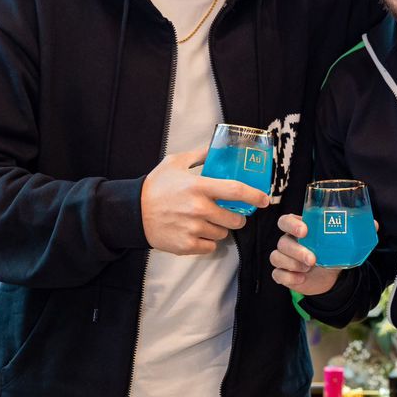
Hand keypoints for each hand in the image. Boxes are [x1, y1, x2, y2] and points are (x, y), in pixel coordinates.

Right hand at [141, 145, 269, 254]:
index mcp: (198, 187)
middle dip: (237, 218)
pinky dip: (207, 241)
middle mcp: (198, 209)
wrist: (132, 212)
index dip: (254, 195)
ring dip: (220, 229)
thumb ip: (200, 156)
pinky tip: (196, 232)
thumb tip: (219, 149)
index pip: (235, 191)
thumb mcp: (175, 163)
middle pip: (234, 219)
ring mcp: (192, 229)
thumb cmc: (155, 186)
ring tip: (206, 221)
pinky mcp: (186, 245)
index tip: (264, 200)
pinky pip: (210, 246)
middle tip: (230, 213)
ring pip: (222, 234)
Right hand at [270, 213, 343, 294]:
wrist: (329, 277)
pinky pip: (277, 274)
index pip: (285, 221)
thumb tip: (360, 224)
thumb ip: (341, 233)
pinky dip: (289, 277)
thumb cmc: (330, 254)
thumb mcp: (337, 243)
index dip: (291, 225)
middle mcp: (287, 242)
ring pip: (276, 257)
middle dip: (297, 251)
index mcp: (297, 229)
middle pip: (282, 242)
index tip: (304, 231)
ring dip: (292, 264)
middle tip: (312, 259)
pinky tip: (301, 278)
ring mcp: (283, 258)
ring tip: (308, 269)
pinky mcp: (282, 274)